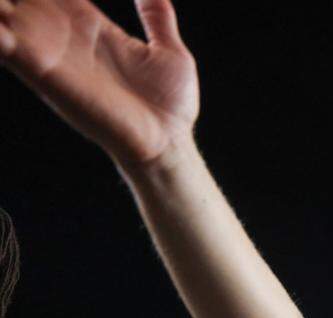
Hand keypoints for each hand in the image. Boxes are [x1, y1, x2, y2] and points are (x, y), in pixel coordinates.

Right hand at [0, 0, 198, 164]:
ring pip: (5, 19)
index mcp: (91, 26)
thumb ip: (157, 18)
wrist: (169, 143)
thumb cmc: (170, 105)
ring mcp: (53, 55)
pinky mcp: (48, 76)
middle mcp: (65, 38)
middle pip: (22, 1)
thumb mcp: (169, 52)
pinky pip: (9, 50)